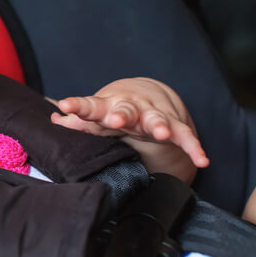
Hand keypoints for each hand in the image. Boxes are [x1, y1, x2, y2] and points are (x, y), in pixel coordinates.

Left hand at [50, 78, 208, 168]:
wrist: (148, 96)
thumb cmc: (114, 111)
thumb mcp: (95, 116)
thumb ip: (77, 120)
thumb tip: (52, 119)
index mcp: (108, 106)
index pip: (90, 106)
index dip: (78, 107)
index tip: (65, 106)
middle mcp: (131, 108)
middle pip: (125, 110)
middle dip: (121, 115)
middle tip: (116, 120)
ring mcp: (153, 115)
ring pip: (157, 120)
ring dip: (160, 125)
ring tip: (161, 133)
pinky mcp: (174, 126)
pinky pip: (186, 136)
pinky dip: (194, 147)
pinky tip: (203, 160)